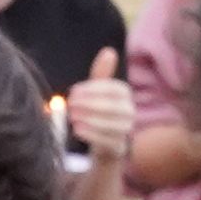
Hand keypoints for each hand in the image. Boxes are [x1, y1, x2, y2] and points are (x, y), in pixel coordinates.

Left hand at [63, 53, 135, 170]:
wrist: (105, 146)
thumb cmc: (99, 113)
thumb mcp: (98, 92)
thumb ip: (101, 74)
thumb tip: (109, 51)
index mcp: (125, 94)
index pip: (113, 88)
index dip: (93, 89)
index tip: (73, 92)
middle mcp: (130, 111)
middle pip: (113, 106)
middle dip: (89, 104)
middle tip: (70, 105)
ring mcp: (127, 131)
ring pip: (112, 124)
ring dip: (90, 119)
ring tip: (72, 117)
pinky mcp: (120, 148)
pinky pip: (109, 141)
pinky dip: (92, 135)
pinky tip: (77, 130)